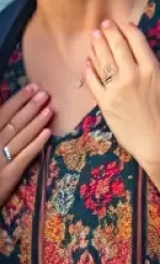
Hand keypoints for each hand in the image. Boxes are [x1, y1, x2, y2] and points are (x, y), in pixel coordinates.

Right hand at [0, 85, 52, 203]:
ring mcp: (0, 160)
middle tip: (45, 94)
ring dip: (36, 122)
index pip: (2, 114)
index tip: (32, 87)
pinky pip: (24, 157)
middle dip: (30, 107)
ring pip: (21, 137)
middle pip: (13, 124)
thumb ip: (0, 125)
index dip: (18, 100)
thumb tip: (7, 108)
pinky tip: (47, 132)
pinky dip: (36, 144)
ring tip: (50, 109)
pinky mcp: (9, 175)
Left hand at [85, 20, 159, 180]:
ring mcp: (115, 90)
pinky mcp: (105, 104)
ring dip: (98, 47)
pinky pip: (93, 83)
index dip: (129, 30)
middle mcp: (131, 77)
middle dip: (110, 33)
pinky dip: (89, 70)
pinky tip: (87, 61)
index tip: (123, 21)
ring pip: (104, 62)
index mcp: (152, 71)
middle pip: (117, 49)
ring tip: (94, 35)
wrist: (159, 146)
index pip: (137, 43)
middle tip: (104, 23)